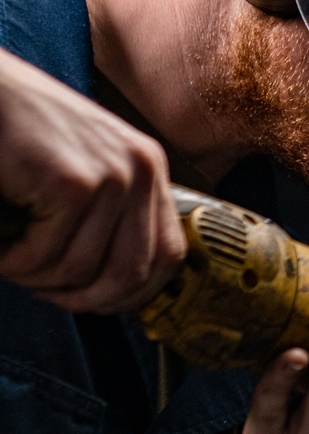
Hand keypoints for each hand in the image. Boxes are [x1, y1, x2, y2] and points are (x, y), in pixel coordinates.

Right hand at [0, 48, 185, 312]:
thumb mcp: (82, 172)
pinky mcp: (73, 183)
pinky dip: (11, 261)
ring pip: (80, 271)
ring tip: (9, 250)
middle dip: (78, 296)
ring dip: (34, 276)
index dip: (129, 294)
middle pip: (131, 275)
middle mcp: (142, 168)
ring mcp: (111, 173)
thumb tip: (122, 291)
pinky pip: (44, 257)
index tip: (88, 298)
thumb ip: (109, 218)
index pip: (168, 257)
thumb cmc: (18, 135)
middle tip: (38, 284)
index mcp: (150, 167)